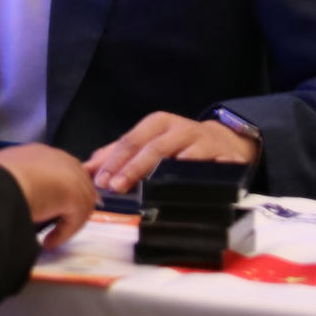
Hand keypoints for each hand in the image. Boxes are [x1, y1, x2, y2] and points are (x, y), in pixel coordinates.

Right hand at [0, 142, 95, 247]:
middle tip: (60, 224)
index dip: (60, 190)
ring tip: (50, 239)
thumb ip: (18, 179)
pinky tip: (48, 241)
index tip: (55, 207)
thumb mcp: (5, 174)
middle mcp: (59, 159)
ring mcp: (70, 176)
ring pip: (79, 204)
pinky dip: (62, 233)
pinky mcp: (75, 196)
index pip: (61, 169)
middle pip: (78, 184)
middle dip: (72, 205)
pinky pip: (74, 220)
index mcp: (40, 152)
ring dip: (65, 224)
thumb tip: (17, 191)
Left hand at [86, 112, 258, 194]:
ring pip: (183, 160)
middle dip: (133, 169)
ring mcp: (206, 143)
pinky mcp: (227, 159)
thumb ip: (118, 153)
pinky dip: (199, 181)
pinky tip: (186, 192)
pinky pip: (212, 172)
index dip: (114, 160)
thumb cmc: (178, 143)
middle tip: (116, 188)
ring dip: (164, 176)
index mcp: (158, 123)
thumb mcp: (149, 140)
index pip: (131, 141)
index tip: (101, 180)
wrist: (225, 140)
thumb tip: (87, 169)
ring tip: (146, 192)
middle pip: (154, 149)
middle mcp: (182, 129)